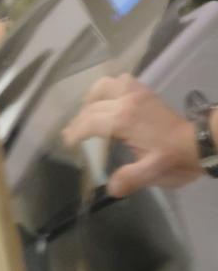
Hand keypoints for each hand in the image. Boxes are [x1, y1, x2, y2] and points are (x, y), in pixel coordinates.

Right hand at [61, 74, 202, 196]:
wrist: (202, 142)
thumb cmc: (176, 158)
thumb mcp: (153, 172)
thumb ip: (129, 179)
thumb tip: (110, 188)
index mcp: (123, 120)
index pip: (89, 123)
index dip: (75, 133)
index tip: (68, 144)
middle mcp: (125, 101)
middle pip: (92, 107)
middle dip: (79, 121)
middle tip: (72, 135)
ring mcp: (136, 94)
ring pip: (104, 86)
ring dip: (92, 98)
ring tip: (88, 112)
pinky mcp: (145, 92)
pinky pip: (122, 81)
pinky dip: (111, 88)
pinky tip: (109, 100)